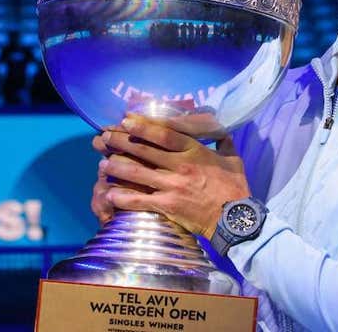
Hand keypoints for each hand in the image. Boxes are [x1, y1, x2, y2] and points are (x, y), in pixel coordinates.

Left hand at [95, 114, 249, 238]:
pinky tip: (109, 193)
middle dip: (122, 142)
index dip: (142, 126)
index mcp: (195, 151)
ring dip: (117, 167)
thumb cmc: (234, 186)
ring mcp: (172, 187)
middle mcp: (180, 166)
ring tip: (103, 163)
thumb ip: (221, 139)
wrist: (235, 218)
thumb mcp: (232, 157)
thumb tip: (215, 125)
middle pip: (144, 150)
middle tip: (105, 137)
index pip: (163, 134)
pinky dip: (122, 197)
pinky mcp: (167, 206)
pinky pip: (140, 200)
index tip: (126, 120)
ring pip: (138, 173)